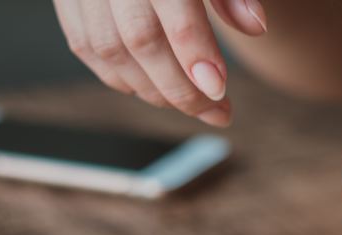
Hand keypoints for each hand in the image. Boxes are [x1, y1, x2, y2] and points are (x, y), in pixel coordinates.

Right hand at [51, 0, 268, 125]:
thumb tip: (255, 26)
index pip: (177, 16)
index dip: (197, 58)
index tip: (219, 90)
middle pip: (141, 41)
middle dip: (180, 88)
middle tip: (216, 111)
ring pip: (111, 50)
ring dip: (153, 89)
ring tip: (190, 102)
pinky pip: (86, 47)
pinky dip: (120, 76)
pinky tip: (152, 87)